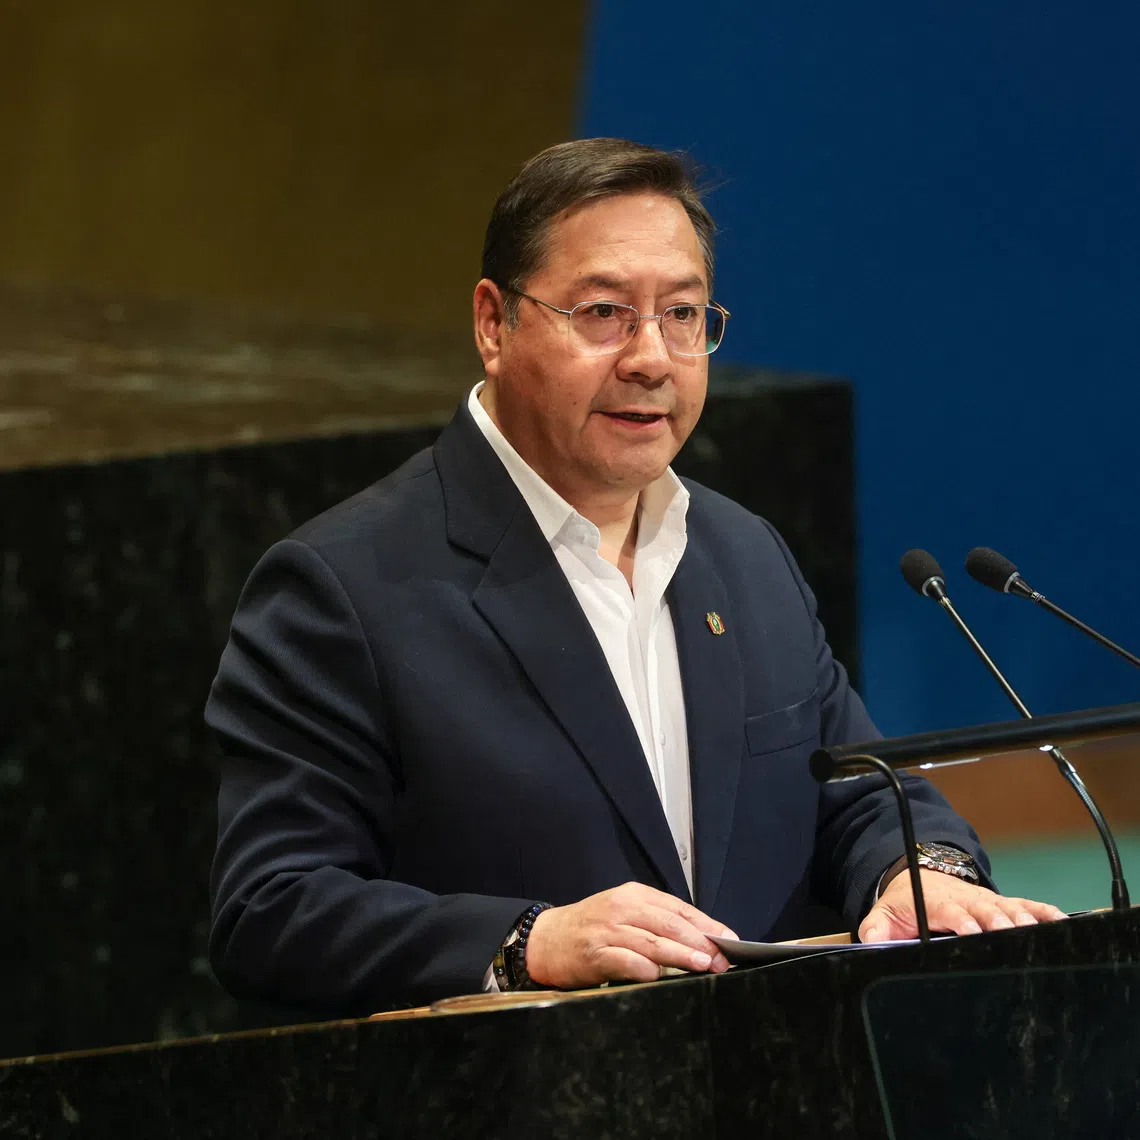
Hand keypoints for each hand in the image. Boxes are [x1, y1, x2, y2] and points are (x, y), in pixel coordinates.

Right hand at [525, 881, 737, 988]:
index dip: (706, 924)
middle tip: (722, 958)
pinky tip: (658, 976)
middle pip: (669, 923)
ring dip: (680, 954)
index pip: (678, 908)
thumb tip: (701, 941)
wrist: (546, 939)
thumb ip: (656, 922)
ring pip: (651, 941)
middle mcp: (622, 908)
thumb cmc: (591, 928)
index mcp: (633, 895)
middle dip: (700, 941)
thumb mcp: (624, 914)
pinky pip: (624, 960)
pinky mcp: (594, 953)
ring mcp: (607, 930)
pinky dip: (643, 968)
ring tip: (703, 964)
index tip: (730, 940)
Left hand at [858, 868, 1067, 942]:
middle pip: (985, 908)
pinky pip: (1025, 903)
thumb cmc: (905, 904)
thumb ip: (876, 929)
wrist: (918, 880)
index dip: (961, 920)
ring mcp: (985, 900)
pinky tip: (1061, 920)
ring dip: (1024, 917)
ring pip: (1008, 906)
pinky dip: (1043, 910)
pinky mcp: (1001, 903)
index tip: (972, 930)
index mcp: (936, 902)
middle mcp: (964, 899)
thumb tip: (872, 941)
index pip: (949, 910)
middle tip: (1012, 933)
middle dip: (999, 920)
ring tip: (1040, 930)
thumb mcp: (884, 914)